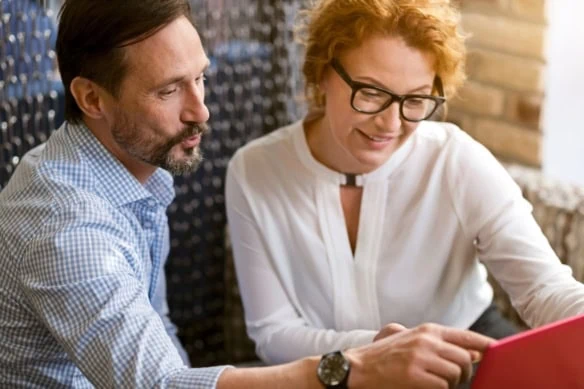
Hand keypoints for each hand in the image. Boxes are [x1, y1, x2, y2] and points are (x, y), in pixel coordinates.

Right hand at [345, 323, 493, 388]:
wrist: (356, 367)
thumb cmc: (383, 355)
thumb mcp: (410, 340)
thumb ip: (440, 343)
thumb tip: (474, 353)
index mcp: (428, 330)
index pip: (467, 337)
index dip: (486, 346)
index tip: (497, 353)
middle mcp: (427, 340)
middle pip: (466, 359)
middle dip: (465, 373)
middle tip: (453, 379)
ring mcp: (421, 357)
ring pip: (457, 374)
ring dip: (451, 383)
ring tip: (435, 383)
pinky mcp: (414, 376)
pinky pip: (443, 386)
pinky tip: (424, 387)